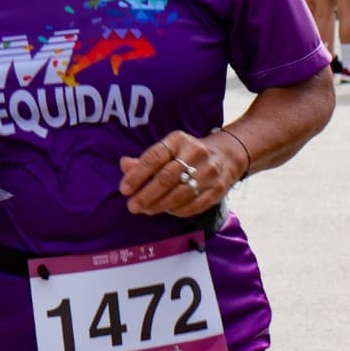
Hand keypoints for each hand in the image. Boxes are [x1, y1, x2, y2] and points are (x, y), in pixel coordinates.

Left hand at [118, 131, 243, 218]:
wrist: (225, 155)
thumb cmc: (186, 154)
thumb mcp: (167, 149)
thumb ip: (145, 159)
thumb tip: (124, 165)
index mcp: (178, 140)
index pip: (154, 157)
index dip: (137, 174)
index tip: (124, 189)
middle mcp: (195, 153)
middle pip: (166, 177)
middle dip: (146, 194)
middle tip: (132, 206)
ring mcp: (209, 172)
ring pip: (180, 193)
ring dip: (159, 205)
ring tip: (145, 210)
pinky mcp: (218, 190)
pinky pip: (194, 205)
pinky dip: (177, 210)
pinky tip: (166, 210)